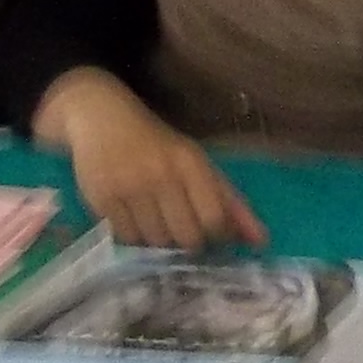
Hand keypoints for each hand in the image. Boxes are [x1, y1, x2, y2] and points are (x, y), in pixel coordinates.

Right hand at [34, 67, 263, 248]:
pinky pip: (126, 239)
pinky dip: (134, 238)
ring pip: (155, 243)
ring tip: (158, 225)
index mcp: (190, 162)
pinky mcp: (101, 199)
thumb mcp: (197, 162)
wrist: (101, 118)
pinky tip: (136, 222)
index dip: (217, 237)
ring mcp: (129, 188)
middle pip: (186, 237)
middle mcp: (161, 175)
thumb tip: (261, 240)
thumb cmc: (157, 144)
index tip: (211, 236)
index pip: (214, 218)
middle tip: (183, 234)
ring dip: (161, 244)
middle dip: (189, 245)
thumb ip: (229, 201)